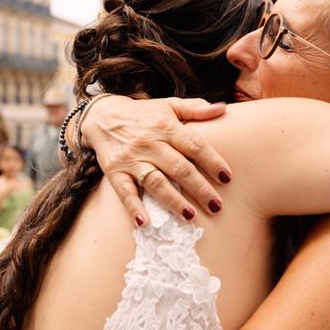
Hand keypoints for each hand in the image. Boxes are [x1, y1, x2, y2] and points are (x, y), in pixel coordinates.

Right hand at [80, 95, 231, 225]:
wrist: (102, 116)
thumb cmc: (144, 114)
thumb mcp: (170, 106)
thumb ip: (196, 108)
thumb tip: (223, 108)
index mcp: (167, 127)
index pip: (194, 145)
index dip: (212, 161)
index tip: (227, 178)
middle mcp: (150, 143)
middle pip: (179, 168)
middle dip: (199, 188)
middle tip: (216, 206)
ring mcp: (132, 159)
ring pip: (155, 182)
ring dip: (173, 201)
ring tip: (190, 216)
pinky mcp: (115, 172)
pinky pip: (124, 191)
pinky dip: (133, 207)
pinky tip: (145, 223)